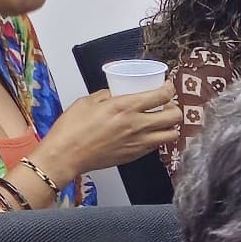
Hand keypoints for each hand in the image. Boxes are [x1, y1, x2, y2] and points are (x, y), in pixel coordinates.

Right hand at [38, 85, 181, 184]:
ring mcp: (138, 143)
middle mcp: (137, 125)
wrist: (65, 155)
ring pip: (171, 135)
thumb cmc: (72, 129)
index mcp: (125, 107)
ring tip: (161, 120)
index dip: (169, 88)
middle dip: (175, 107)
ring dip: (170, 126)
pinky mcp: (135, 155)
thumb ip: (107, 95)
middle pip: (174, 117)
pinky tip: (148, 133)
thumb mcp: (88, 101)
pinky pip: (157, 146)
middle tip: (166, 104)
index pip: (161, 96)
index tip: (167, 85)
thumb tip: (116, 93)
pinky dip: (158, 138)